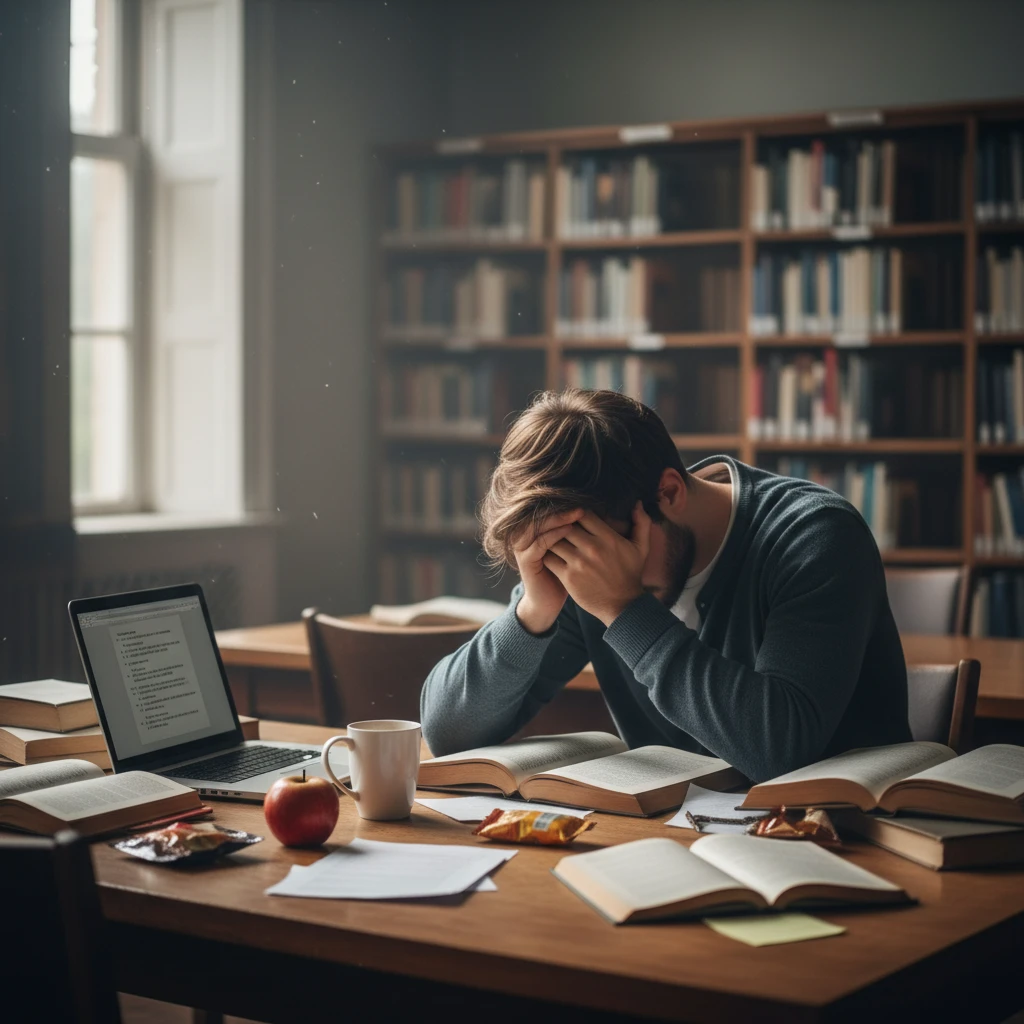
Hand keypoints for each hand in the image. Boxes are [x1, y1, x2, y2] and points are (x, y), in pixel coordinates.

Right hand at [513, 509, 584, 633]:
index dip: (568, 503)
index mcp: (540, 530)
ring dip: (557, 518)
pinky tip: (568, 530)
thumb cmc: (567, 576)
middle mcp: (530, 535)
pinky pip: (538, 543)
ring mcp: (525, 547)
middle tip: (582, 500)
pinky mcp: (526, 560)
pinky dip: (552, 534)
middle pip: (542, 512)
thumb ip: (588, 533)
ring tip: (577, 513)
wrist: (548, 602)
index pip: (551, 509)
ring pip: (538, 524)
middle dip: (563, 506)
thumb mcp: (577, 552)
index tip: (590, 498)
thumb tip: (617, 517)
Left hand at [542, 503, 651, 626]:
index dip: (575, 512)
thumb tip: (637, 502)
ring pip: (554, 541)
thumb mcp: (641, 548)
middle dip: (560, 525)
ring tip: (550, 539)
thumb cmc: (631, 574)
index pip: (582, 513)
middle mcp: (592, 548)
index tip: (572, 516)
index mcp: (608, 537)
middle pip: (565, 525)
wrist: (623, 605)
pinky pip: (549, 559)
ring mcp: (579, 563)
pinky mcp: (568, 577)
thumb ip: (642, 523)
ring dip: (551, 539)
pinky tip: (549, 555)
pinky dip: (546, 555)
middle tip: (555, 526)